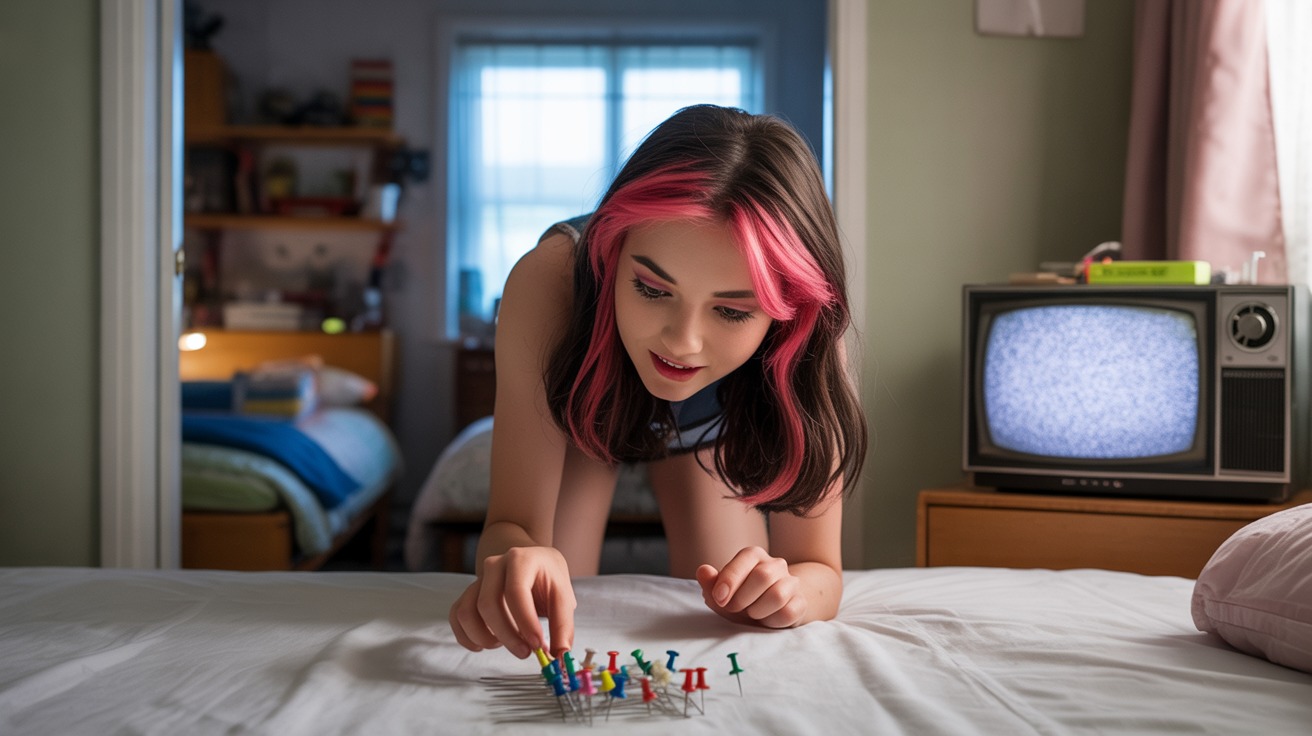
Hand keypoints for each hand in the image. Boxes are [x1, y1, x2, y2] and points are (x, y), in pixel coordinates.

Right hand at [448, 546, 575, 658]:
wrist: (530, 561)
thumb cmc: (546, 577)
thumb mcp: (562, 594)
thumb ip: (563, 624)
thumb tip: (560, 655)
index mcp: (521, 559)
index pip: (516, 591)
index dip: (525, 622)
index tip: (538, 645)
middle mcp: (494, 566)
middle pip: (487, 604)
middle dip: (506, 635)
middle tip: (526, 652)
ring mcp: (477, 580)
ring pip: (467, 612)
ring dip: (484, 637)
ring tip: (506, 643)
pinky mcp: (468, 594)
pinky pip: (457, 617)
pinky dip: (467, 637)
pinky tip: (488, 644)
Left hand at [695, 546, 806, 627]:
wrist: (768, 612)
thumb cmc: (741, 600)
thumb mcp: (722, 594)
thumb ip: (711, 583)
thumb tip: (703, 571)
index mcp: (754, 556)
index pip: (745, 558)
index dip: (730, 579)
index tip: (719, 599)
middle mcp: (775, 564)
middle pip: (762, 576)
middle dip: (742, 598)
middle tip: (733, 609)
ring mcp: (791, 582)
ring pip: (777, 595)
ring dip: (758, 611)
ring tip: (751, 614)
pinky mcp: (801, 601)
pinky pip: (788, 612)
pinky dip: (772, 622)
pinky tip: (765, 621)